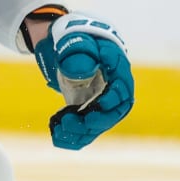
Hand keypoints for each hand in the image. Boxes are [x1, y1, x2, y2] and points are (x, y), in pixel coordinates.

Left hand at [32, 13, 134, 149]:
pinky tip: (56, 136)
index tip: (98, 104)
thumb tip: (83, 71)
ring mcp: (102, 104)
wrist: (70, 50)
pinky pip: (86, 131)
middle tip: (71, 122)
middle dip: (95, 122)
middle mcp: (114, 91)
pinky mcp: (90, 113)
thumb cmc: (77, 43)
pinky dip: (73, 137)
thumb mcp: (77, 43)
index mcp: (117, 71)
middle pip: (114, 114)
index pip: (123, 90)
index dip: (112, 100)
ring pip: (98, 125)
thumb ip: (80, 54)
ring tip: (59, 127)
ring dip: (80, 131)